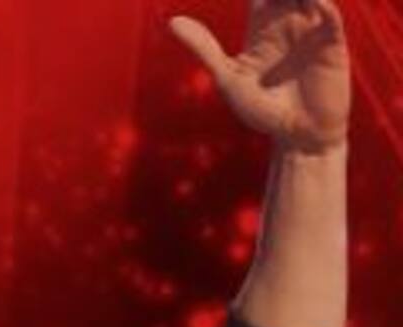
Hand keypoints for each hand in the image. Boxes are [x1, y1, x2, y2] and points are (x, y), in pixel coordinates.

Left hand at [168, 0, 350, 154]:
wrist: (298, 136)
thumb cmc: (261, 111)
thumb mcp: (228, 78)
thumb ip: (204, 48)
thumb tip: (172, 21)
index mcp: (263, 27)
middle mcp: (288, 21)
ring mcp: (312, 28)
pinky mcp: (332, 42)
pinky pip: (330, 15)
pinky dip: (323, 6)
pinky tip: (316, 4)